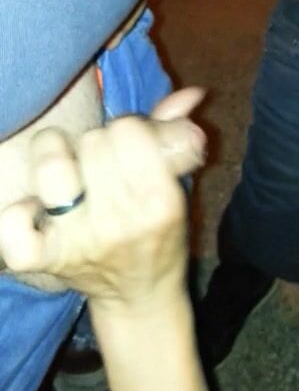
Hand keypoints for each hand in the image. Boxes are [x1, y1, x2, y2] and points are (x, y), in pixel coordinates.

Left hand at [0, 88, 205, 304]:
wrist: (139, 297)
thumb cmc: (159, 234)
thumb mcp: (176, 189)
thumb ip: (175, 138)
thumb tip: (189, 94)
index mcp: (160, 202)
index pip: (130, 130)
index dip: (131, 129)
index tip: (134, 146)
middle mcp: (120, 222)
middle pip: (93, 142)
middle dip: (100, 144)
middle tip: (105, 164)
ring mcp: (80, 242)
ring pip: (51, 167)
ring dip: (56, 157)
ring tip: (68, 168)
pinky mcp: (47, 259)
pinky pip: (13, 222)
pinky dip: (20, 212)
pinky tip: (39, 210)